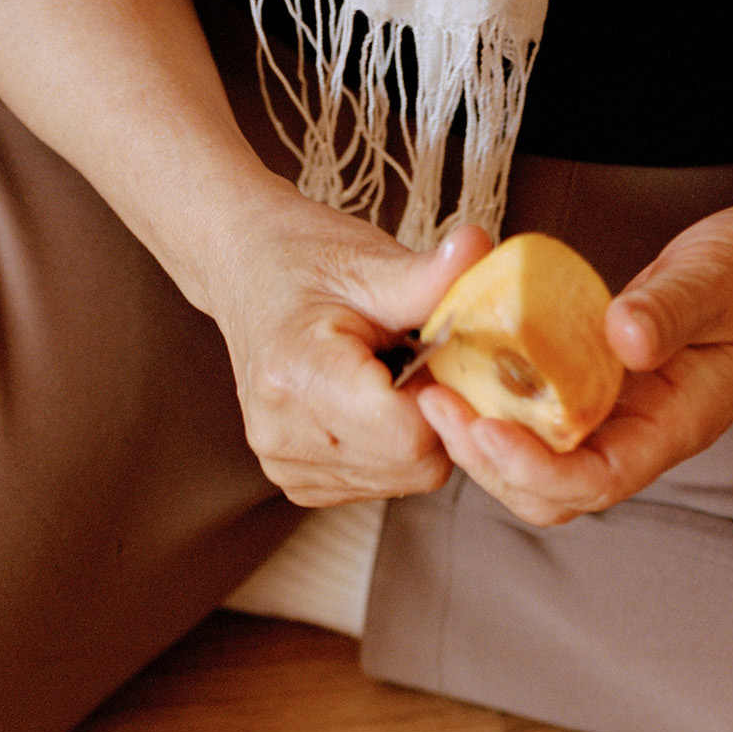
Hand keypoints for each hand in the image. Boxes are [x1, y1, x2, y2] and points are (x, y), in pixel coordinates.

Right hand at [206, 201, 491, 507]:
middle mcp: (283, 435)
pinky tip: (374, 403)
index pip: (409, 433)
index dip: (446, 396)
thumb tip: (485, 248)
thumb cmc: (309, 261)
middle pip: (413, 462)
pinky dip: (396, 447)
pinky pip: (383, 481)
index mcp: (297, 375)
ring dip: (419, 431)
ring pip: (405, 477)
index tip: (438, 350)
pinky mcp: (299, 483)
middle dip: (437, 413)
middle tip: (417, 356)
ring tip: (389, 374)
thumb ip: (432, 275)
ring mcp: (286, 467)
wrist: (247, 272)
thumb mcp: (372, 262)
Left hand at [414, 201, 732, 526]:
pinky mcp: (595, 393)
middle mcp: (641, 436)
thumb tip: (619, 337)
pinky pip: (537, 419)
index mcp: (676, 426)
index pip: (598, 480)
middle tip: (436, 404)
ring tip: (436, 391)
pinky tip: (461, 368)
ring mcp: (617, 420)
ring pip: (537, 466)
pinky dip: (495, 404)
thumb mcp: (721, 276)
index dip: (536, 468)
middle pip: (553, 493)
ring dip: (482, 440)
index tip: (484, 427)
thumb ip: (671, 309)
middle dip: (489, 462)